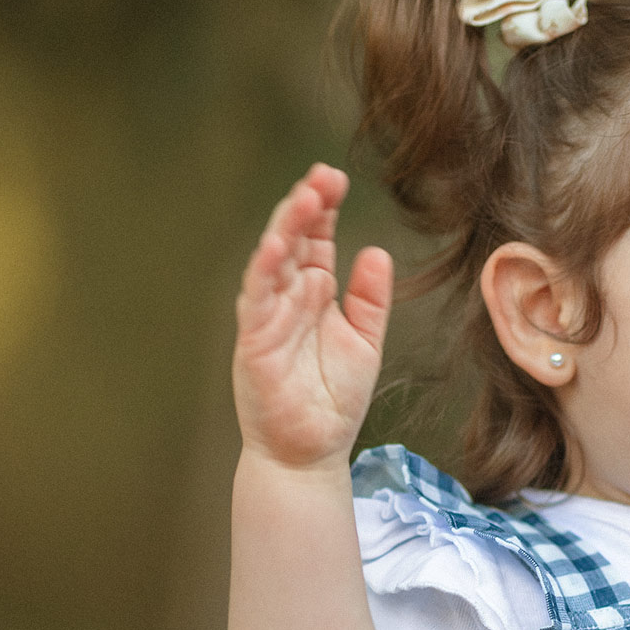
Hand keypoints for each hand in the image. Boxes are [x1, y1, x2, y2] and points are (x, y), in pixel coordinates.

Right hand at [233, 164, 392, 470]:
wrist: (310, 453)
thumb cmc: (333, 400)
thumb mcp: (365, 341)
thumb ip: (370, 299)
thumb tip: (375, 251)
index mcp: (313, 294)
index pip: (317, 241)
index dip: (325, 210)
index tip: (337, 178)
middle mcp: (287, 299)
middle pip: (294, 241)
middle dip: (307, 207)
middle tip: (324, 176)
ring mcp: (268, 318)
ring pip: (272, 262)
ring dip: (286, 228)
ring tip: (305, 197)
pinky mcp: (254, 342)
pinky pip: (258, 300)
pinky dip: (266, 271)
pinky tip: (279, 245)